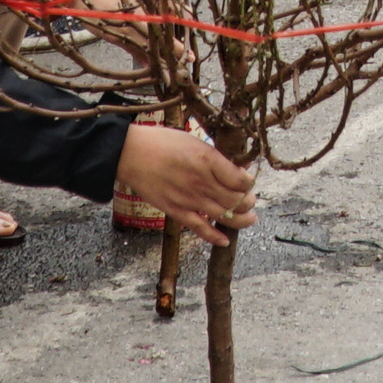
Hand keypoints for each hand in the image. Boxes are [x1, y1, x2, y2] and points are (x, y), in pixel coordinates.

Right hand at [117, 124, 256, 240]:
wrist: (131, 154)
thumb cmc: (162, 142)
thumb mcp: (194, 141)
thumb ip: (214, 157)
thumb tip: (235, 167)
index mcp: (208, 159)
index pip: (240, 179)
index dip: (249, 182)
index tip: (249, 181)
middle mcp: (201, 181)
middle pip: (236, 199)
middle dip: (248, 201)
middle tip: (251, 200)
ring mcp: (189, 198)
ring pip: (224, 215)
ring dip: (241, 219)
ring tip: (250, 218)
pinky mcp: (176, 211)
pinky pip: (200, 228)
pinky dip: (215, 236)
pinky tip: (225, 240)